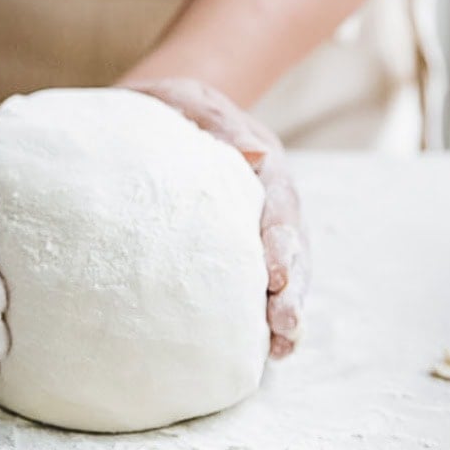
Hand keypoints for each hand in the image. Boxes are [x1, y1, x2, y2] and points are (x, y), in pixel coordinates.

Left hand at [121, 78, 307, 358]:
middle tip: (284, 323)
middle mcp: (269, 201)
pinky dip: (265, 315)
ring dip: (286, 307)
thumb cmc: (170, 109)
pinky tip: (266, 351)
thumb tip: (255, 153)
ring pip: (286, 271)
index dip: (282, 240)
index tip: (276, 275)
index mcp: (261, 165)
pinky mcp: (240, 251)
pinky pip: (260, 284)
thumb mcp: (187, 99)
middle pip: (291, 246)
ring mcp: (258, 228)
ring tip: (282, 345)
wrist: (158, 119)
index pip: (280, 203)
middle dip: (291, 287)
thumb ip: (216, 121)